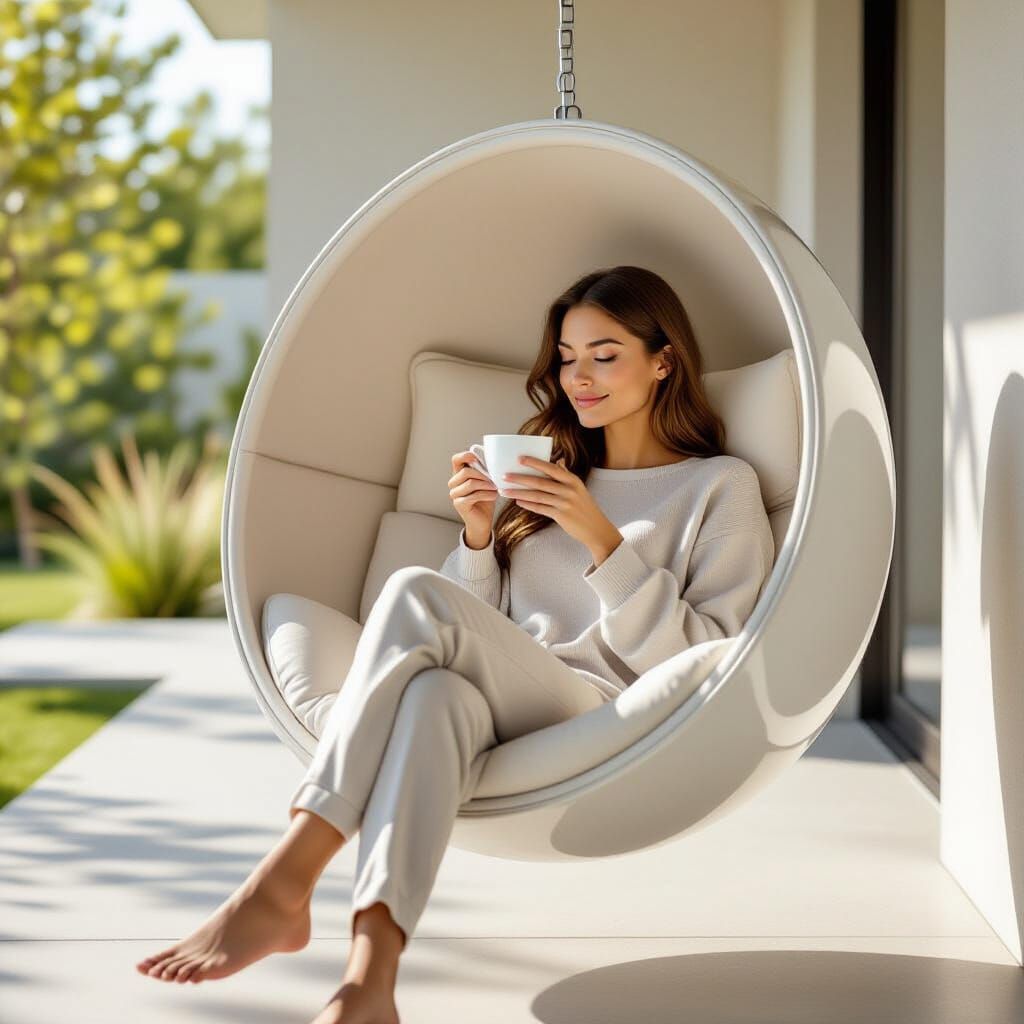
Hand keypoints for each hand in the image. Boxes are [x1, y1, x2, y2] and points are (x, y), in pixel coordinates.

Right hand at [448, 450, 498, 539]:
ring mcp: (454, 494)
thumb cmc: (486, 499)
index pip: (456, 459)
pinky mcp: (459, 504)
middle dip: (483, 474)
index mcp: (459, 474)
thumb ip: (485, 470)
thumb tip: (494, 458)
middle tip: (494, 479)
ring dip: (486, 485)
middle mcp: (454, 483)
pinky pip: (474, 495)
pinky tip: (494, 496)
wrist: (483, 521)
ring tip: (495, 488)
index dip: (466, 456)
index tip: (478, 459)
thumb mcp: (487, 482)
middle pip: (466, 471)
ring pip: (470, 483)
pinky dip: (487, 494)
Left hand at [504, 455, 621, 559]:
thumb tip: (558, 461)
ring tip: (505, 490)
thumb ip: (566, 475)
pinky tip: (518, 501)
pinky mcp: (561, 516)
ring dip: (519, 492)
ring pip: (537, 495)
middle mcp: (569, 490)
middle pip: (539, 481)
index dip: (534, 462)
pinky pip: (540, 508)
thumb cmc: (585, 507)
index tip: (519, 458)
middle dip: (520, 478)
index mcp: (572, 480)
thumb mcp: (579, 488)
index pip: (550, 468)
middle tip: (504, 475)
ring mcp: (565, 503)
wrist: (596, 528)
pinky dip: (528, 505)